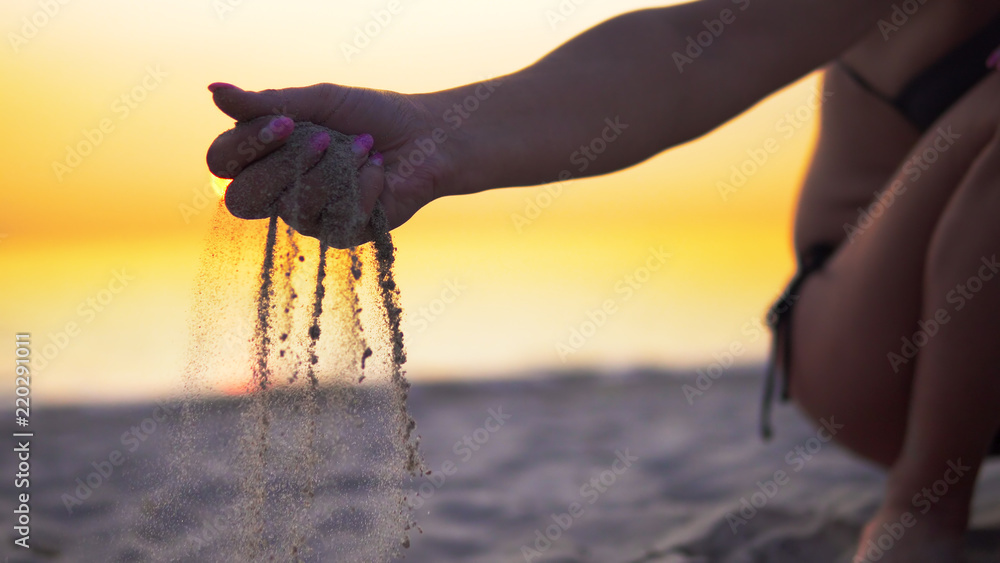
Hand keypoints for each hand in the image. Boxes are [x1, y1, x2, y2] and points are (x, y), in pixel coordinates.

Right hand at [206, 82, 451, 245]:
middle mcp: (278, 191)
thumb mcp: (320, 102)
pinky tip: (377, 169)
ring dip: (332, 170)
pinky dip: (361, 186)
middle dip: (281, 167)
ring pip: (292, 209)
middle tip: (321, 138)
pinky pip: (333, 220)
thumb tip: (213, 89)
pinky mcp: (340, 234)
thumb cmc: (372, 115)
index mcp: (263, 156)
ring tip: (362, 145)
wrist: (428, 137)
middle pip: (241, 198)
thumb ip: (268, 102)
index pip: (222, 163)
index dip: (246, 146)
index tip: (286, 123)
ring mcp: (308, 216)